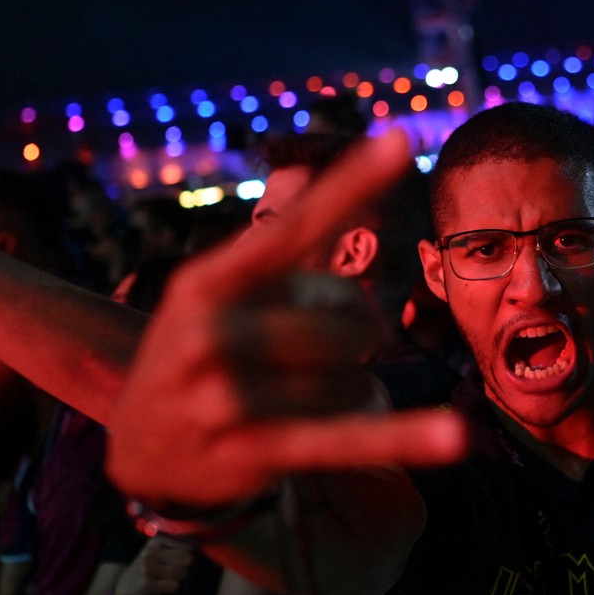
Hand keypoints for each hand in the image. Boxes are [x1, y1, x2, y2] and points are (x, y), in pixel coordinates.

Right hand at [105, 130, 466, 509]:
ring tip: (316, 406)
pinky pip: (342, 440)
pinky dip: (400, 439)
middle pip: (348, 323)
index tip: (402, 141)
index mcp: (209, 281)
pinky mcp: (247, 453)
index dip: (351, 186)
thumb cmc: (199, 357)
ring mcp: (224, 394)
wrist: (141, 450)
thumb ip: (276, 245)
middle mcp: (211, 331)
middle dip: (356, 344)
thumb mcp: (218, 296)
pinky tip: (453, 437)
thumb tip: (312, 167)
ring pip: (352, 383)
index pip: (294, 228)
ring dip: (357, 397)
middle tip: (322, 362)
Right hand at [113, 535, 195, 594]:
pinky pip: (174, 585)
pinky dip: (174, 587)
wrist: (126, 584)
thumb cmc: (149, 564)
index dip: (190, 553)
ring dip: (181, 577)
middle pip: (187, 559)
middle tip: (178, 569)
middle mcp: (151, 552)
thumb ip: (176, 543)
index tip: (186, 556)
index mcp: (157, 540)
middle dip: (186, 566)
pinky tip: (167, 585)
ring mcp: (148, 568)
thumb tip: (201, 544)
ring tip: (172, 577)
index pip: (188, 545)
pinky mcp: (147, 584)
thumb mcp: (158, 548)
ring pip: (182, 573)